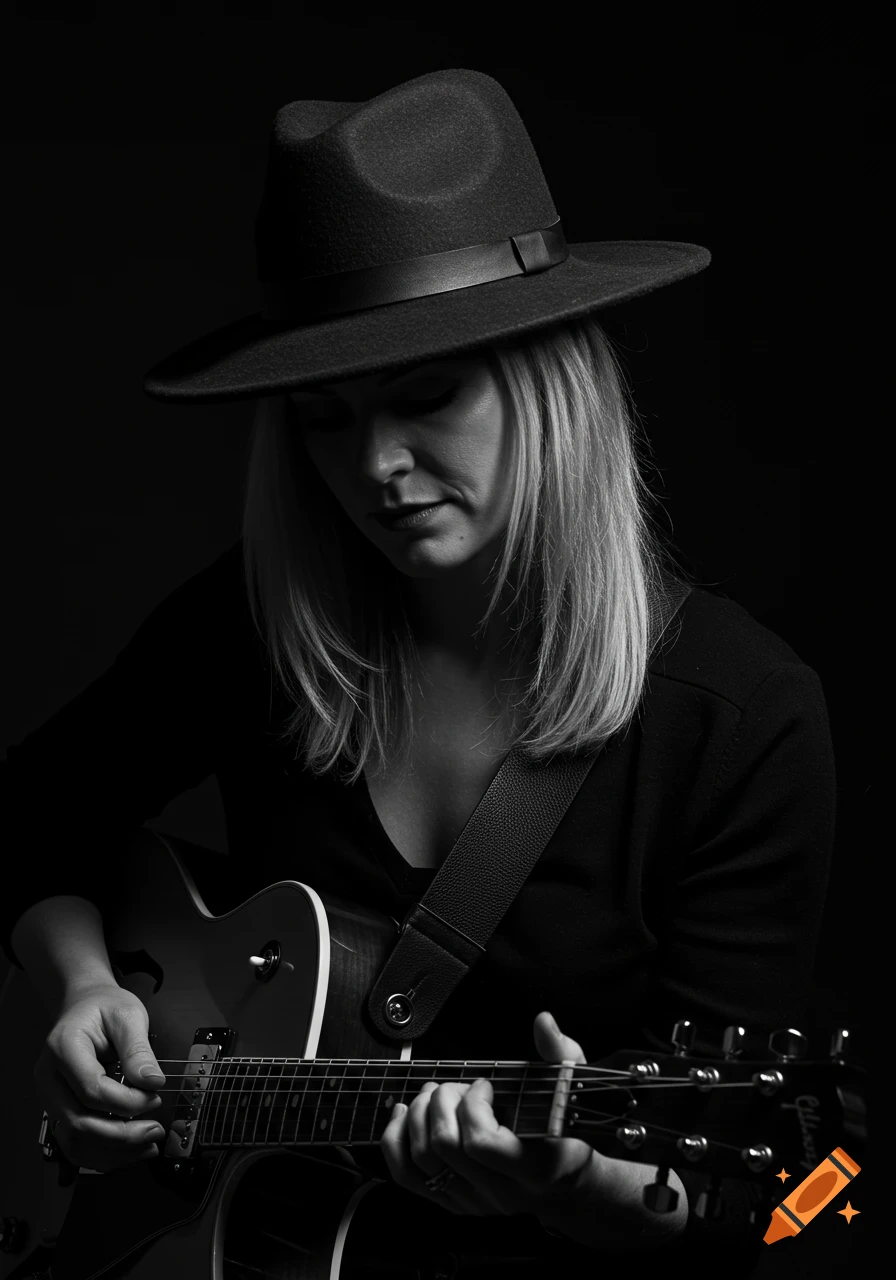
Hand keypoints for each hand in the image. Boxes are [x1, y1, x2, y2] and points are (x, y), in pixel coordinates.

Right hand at [34, 982, 166, 1171]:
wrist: (86, 1005)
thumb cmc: (104, 1008)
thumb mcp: (128, 1016)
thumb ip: (138, 1050)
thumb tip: (152, 1082)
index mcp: (63, 1048)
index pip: (91, 1089)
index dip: (126, 1101)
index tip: (154, 1097)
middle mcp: (49, 1077)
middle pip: (79, 1121)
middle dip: (121, 1133)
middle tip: (154, 1130)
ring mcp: (50, 1097)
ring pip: (74, 1140)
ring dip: (112, 1151)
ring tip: (146, 1146)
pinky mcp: (59, 1109)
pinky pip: (75, 1142)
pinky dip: (102, 1153)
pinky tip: (130, 1151)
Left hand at [380, 1011, 595, 1218]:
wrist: (568, 1185)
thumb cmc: (568, 1134)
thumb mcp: (571, 1090)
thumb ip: (559, 1054)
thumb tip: (543, 1021)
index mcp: (534, 1167)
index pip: (481, 1142)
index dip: (473, 1104)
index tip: (484, 1085)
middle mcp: (500, 1192)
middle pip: (445, 1145)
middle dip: (442, 1101)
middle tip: (457, 1086)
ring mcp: (474, 1202)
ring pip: (422, 1159)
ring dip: (418, 1114)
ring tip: (434, 1094)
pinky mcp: (454, 1203)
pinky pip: (407, 1176)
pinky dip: (396, 1139)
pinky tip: (404, 1112)